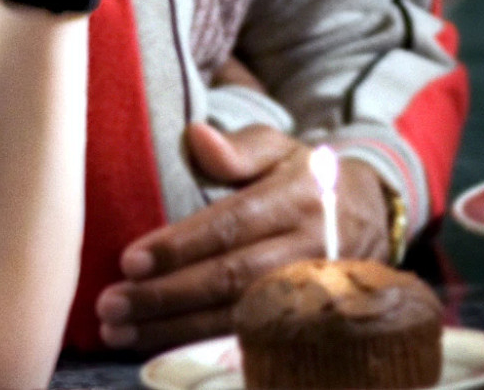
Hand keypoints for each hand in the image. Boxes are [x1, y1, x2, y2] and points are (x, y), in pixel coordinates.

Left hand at [94, 122, 389, 351]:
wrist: (372, 216)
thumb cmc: (305, 178)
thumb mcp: (279, 149)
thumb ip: (238, 148)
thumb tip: (195, 135)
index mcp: (297, 199)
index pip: (232, 225)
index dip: (180, 246)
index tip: (130, 261)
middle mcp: (308, 248)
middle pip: (229, 278)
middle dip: (165, 295)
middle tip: (110, 304)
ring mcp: (312, 292)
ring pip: (237, 317)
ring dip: (173, 329)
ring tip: (120, 331)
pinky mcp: (309, 322)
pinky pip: (252, 340)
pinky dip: (201, 346)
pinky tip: (159, 347)